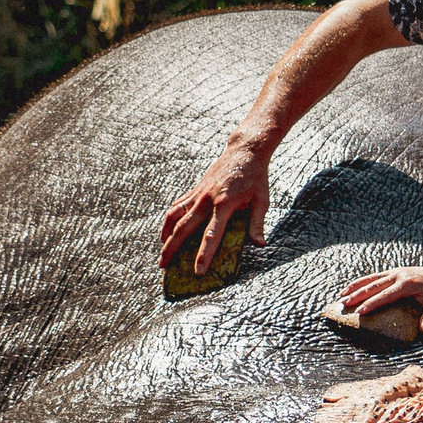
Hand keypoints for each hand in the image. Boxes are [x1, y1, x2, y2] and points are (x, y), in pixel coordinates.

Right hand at [159, 142, 270, 274]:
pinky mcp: (195, 189)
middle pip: (183, 227)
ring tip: (161, 251)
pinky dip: (170, 220)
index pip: (211, 235)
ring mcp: (198, 193)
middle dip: (171, 248)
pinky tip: (167, 231)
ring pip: (175, 216)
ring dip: (165, 235)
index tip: (198, 271)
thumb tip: (260, 245)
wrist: (244, 151)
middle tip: (163, 266)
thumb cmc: (256, 177)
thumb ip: (257, 223)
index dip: (204, 254)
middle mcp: (207, 199)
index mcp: (225, 204)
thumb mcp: (262, 201)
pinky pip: (177, 206)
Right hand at [337, 260, 422, 336]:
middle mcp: (399, 276)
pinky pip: (375, 276)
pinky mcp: (395, 271)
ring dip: (356, 286)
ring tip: (341, 294)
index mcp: (407, 285)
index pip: (385, 295)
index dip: (371, 303)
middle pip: (373, 286)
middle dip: (357, 295)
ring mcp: (396, 271)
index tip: (359, 311)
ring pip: (371, 279)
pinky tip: (353, 287)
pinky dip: (363, 281)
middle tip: (343, 304)